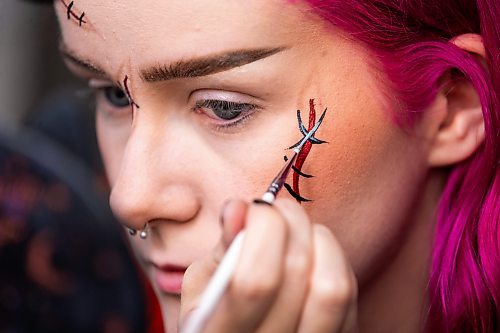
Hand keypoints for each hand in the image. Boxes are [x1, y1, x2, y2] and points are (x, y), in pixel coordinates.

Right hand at [180, 198, 357, 332]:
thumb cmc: (216, 309)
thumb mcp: (201, 285)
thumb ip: (221, 248)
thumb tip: (237, 207)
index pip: (256, 281)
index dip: (262, 230)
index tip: (255, 208)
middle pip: (299, 272)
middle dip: (290, 221)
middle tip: (275, 210)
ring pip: (334, 286)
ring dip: (317, 240)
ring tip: (296, 233)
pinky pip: (349, 294)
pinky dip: (332, 259)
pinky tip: (311, 256)